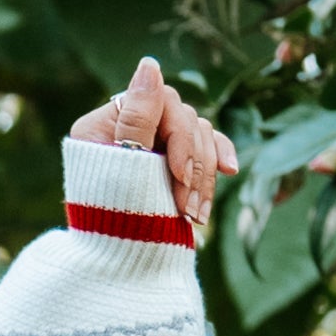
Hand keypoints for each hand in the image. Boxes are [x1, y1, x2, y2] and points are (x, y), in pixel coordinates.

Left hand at [73, 53, 234, 245]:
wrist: (117, 270)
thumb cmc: (113, 223)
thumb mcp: (124, 167)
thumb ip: (138, 117)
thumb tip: (150, 65)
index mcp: (106, 123)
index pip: (159, 104)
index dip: (178, 138)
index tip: (179, 178)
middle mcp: (130, 128)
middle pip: (184, 119)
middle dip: (192, 165)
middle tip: (187, 208)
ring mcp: (154, 145)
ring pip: (199, 135)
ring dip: (204, 175)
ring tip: (197, 217)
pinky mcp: (174, 163)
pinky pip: (207, 146)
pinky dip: (218, 159)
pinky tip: (229, 171)